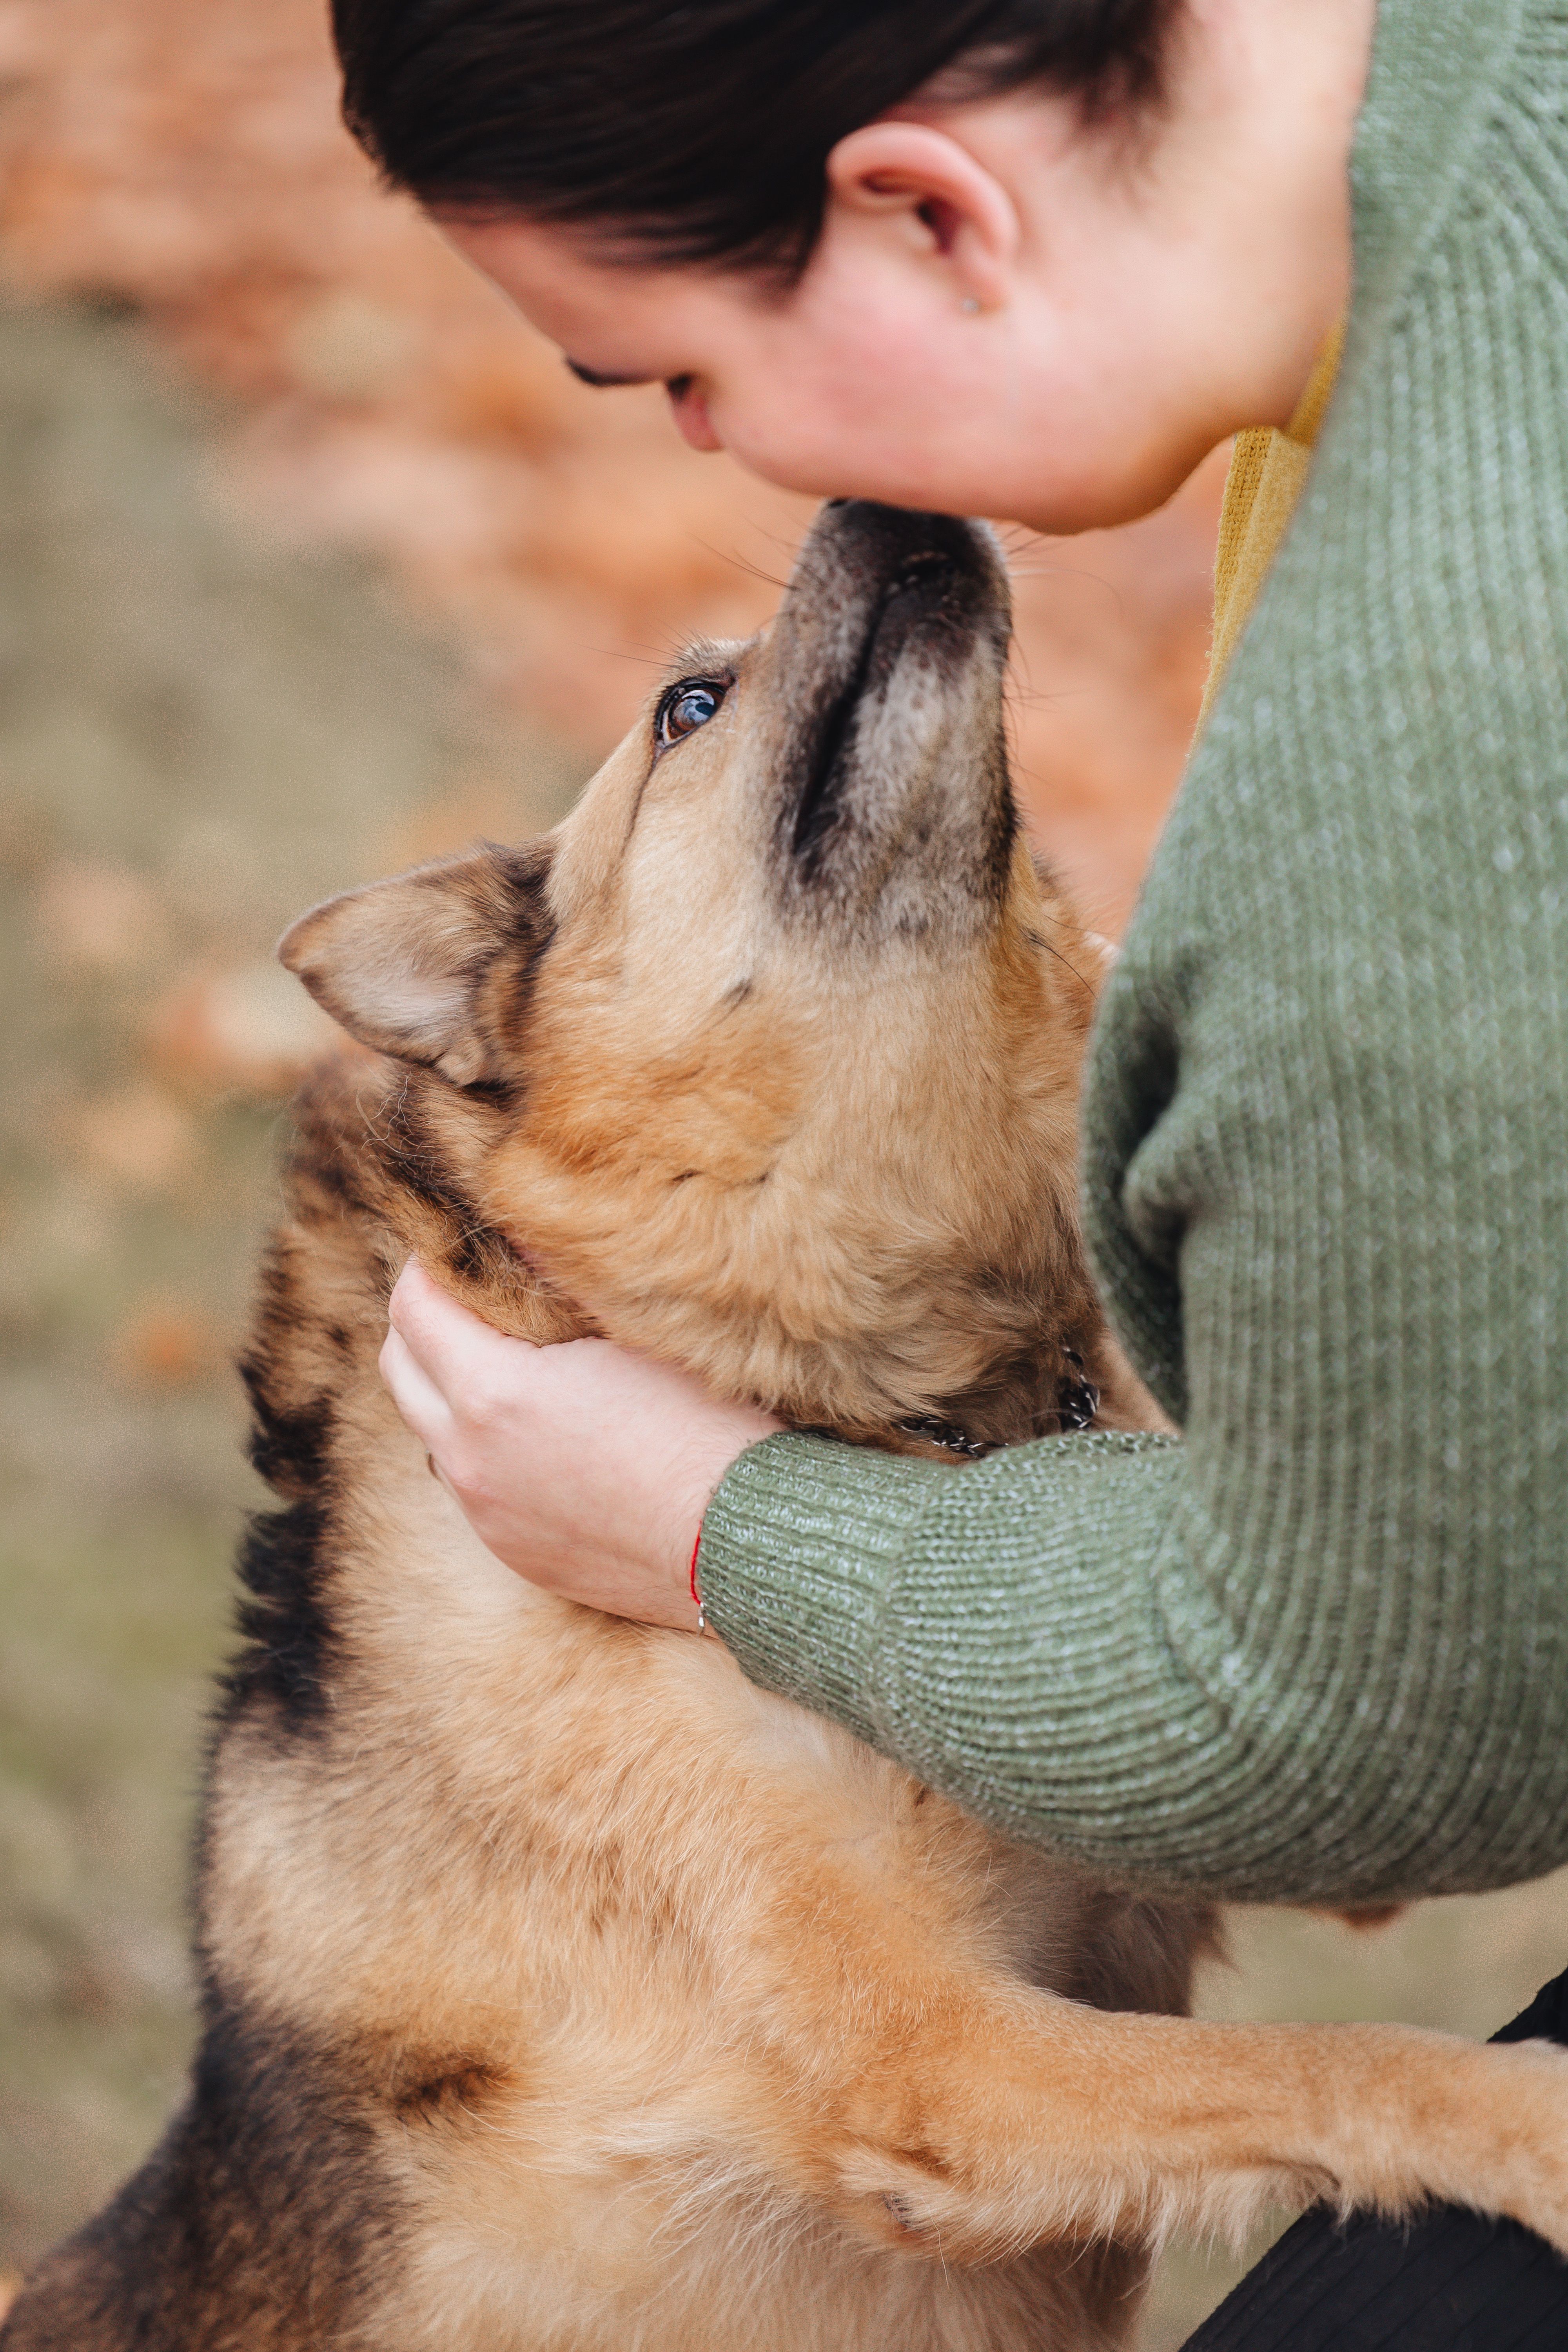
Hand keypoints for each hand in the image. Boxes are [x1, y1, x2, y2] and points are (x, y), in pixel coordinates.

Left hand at [379, 1260, 779, 1628]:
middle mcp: (470, 1458)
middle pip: (399, 1369)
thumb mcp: (631, 1336)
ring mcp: (486, 1513)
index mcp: (492, 1393)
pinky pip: (472, 1487)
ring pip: (431, 1434)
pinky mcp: (515, 1553)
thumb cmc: (703, 1428)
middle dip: (421, 1325)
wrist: (742, 1540)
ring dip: (449, 1392)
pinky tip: (541, 1437)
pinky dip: (484, 1450)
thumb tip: (519, 1239)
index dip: (425, 1269)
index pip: (412, 1309)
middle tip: (465, 1299)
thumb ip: (558, 1286)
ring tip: (507, 1368)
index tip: (454, 1253)